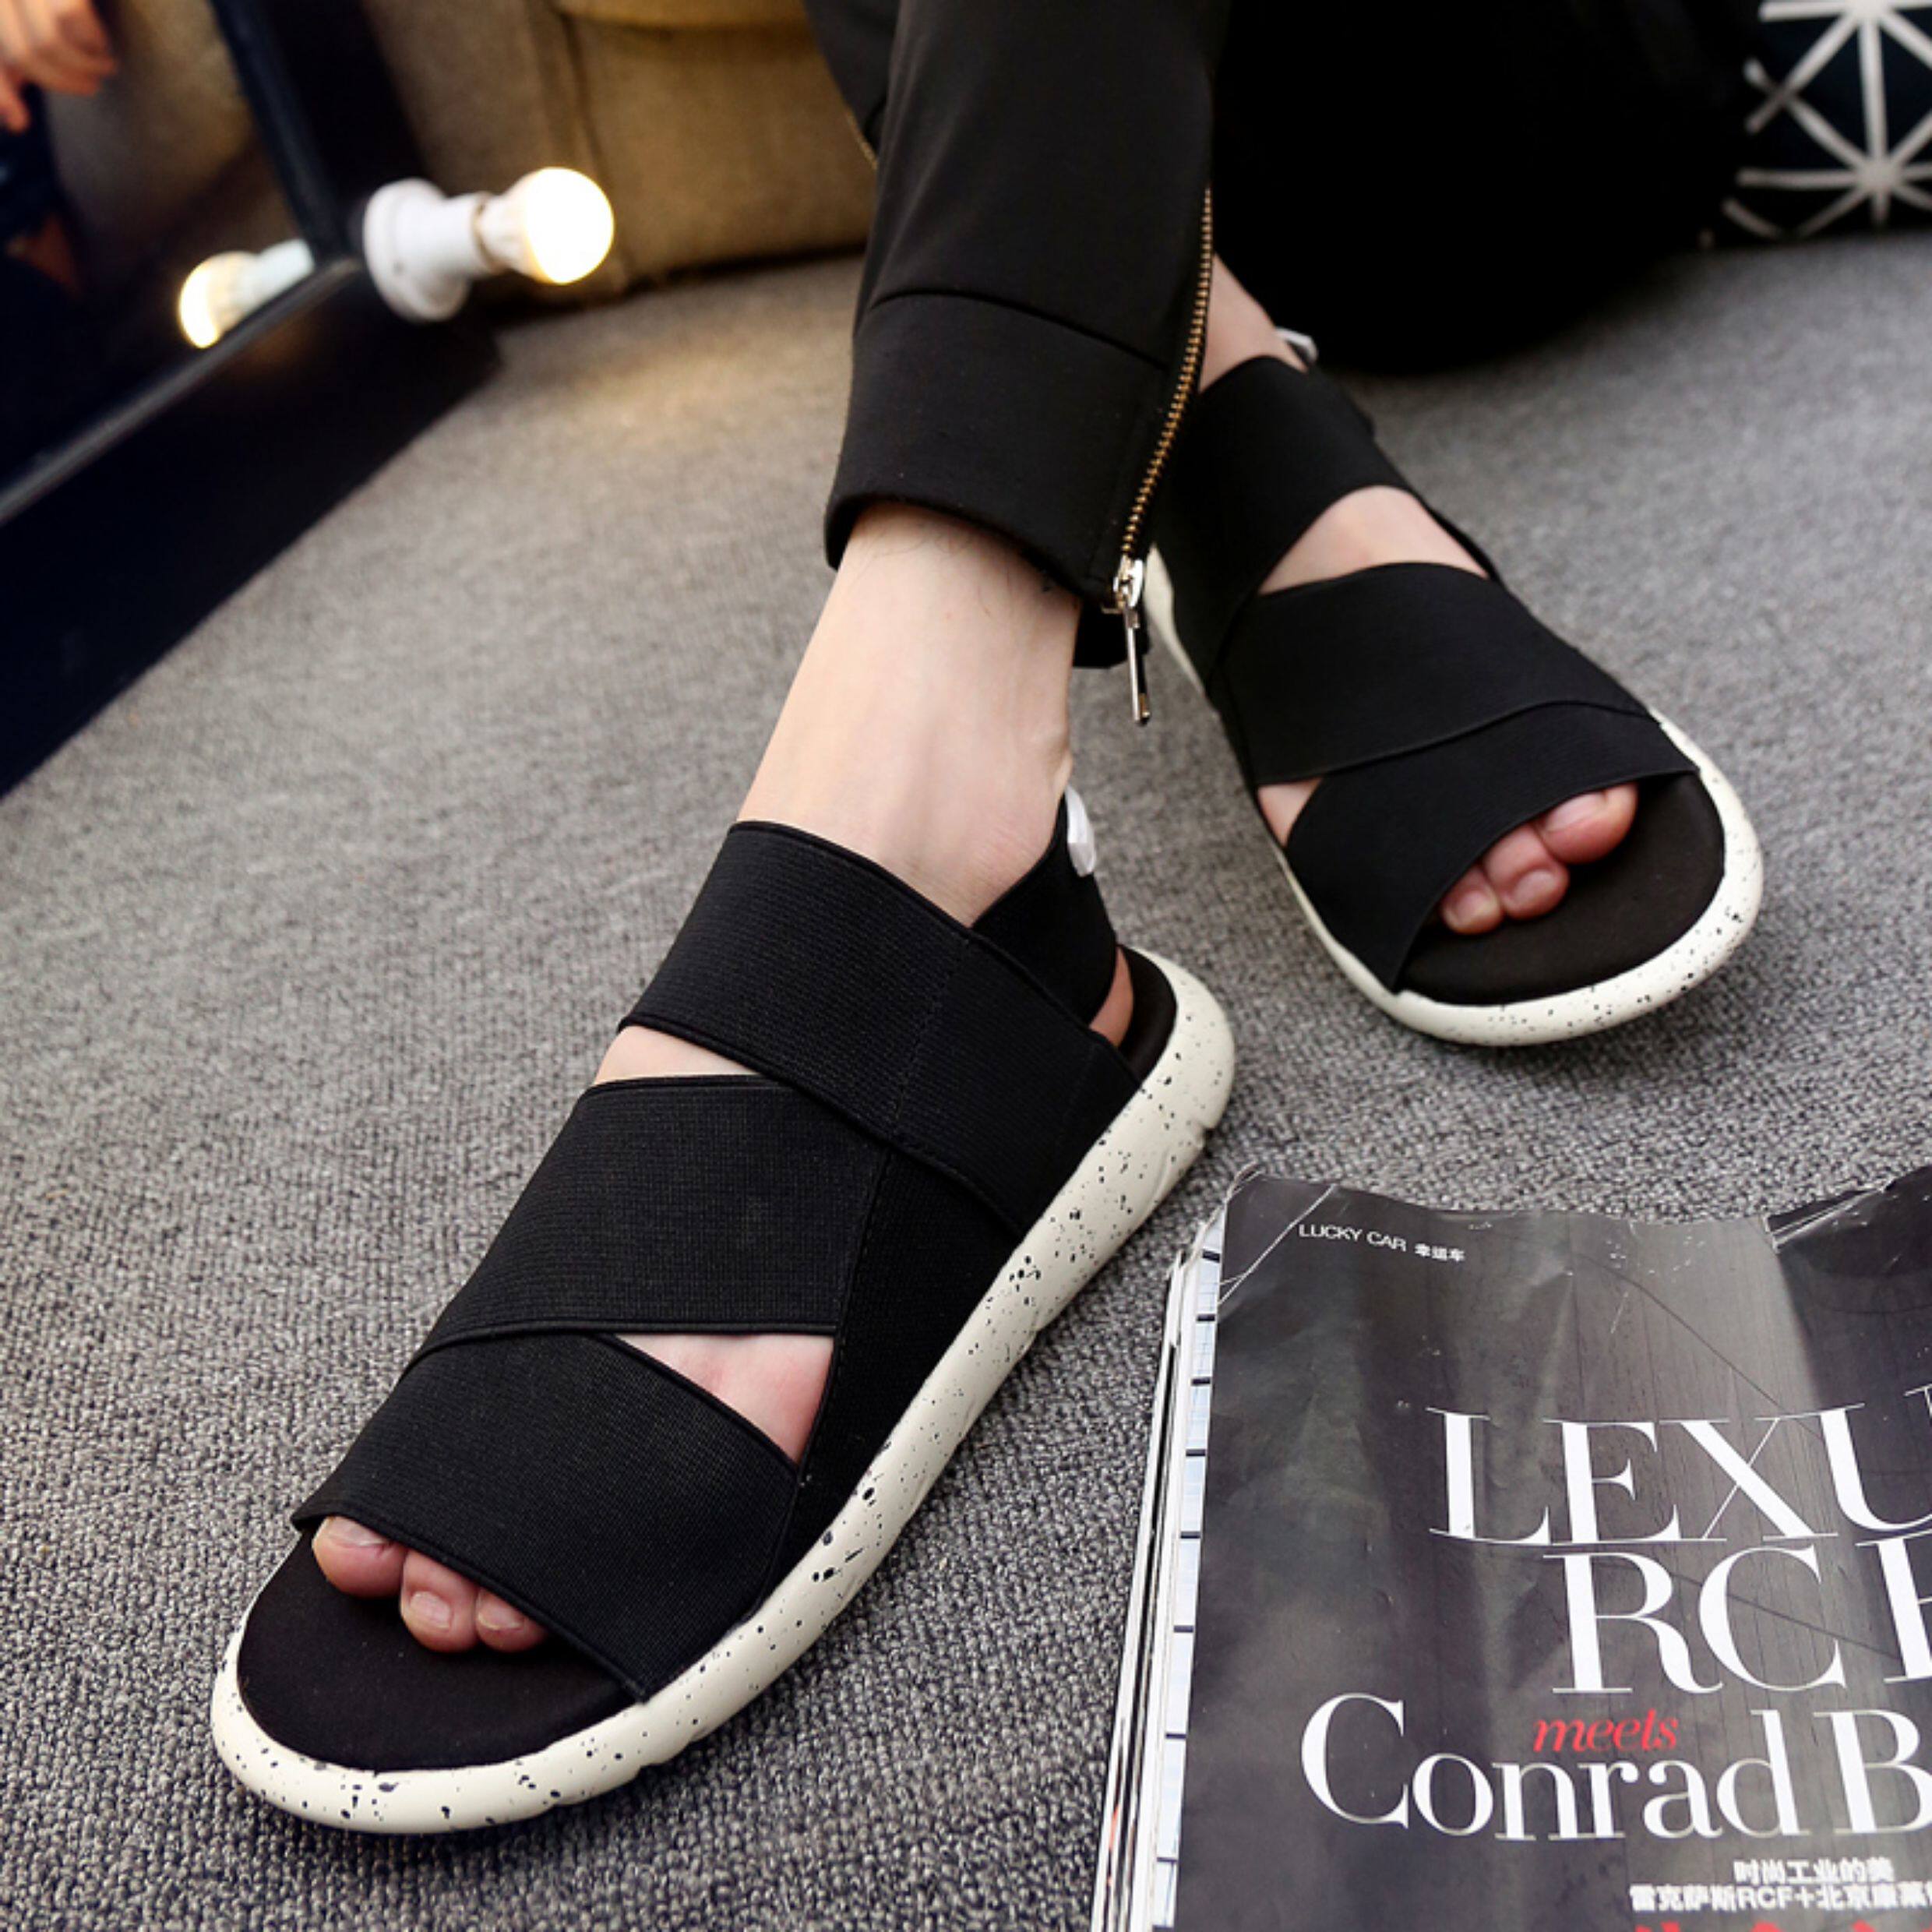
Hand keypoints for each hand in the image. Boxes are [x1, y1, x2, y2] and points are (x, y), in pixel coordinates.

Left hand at [0, 0, 113, 130]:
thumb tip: (17, 123)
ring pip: (50, 41)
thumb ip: (9, 71)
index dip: (1, 92)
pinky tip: (103, 44)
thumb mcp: (20, 30)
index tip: (21, 120)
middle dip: (64, 82)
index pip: (1, 57)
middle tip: (92, 85)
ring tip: (103, 65)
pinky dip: (94, 41)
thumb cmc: (50, 8)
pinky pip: (71, 16)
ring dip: (86, 66)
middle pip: (26, 55)